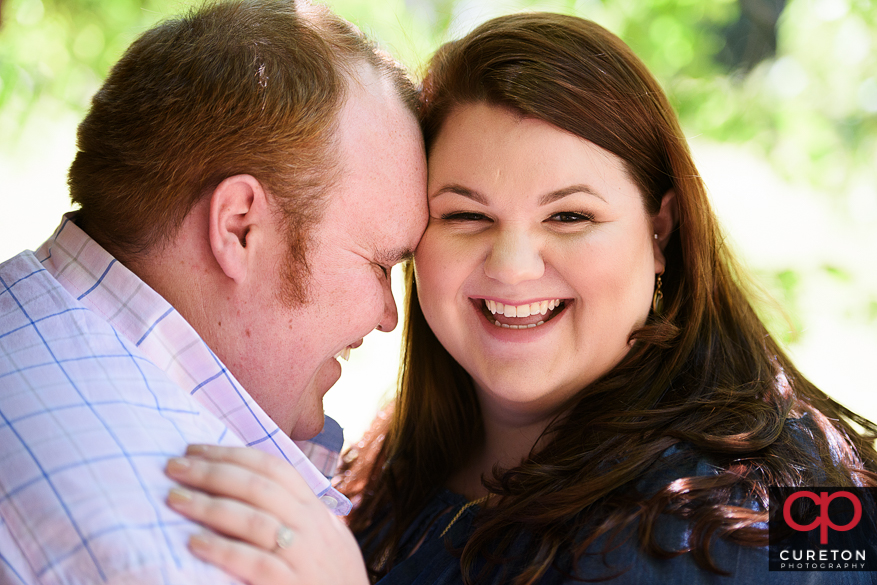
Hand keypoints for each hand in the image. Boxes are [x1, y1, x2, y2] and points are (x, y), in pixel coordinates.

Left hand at [164, 444, 367, 584]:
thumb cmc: (332, 575)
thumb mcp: (325, 534)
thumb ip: (298, 510)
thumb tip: (256, 483)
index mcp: (313, 508)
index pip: (272, 467)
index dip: (231, 453)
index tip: (195, 448)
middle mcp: (309, 526)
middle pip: (258, 487)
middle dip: (212, 472)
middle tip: (174, 466)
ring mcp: (301, 557)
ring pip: (254, 521)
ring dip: (209, 506)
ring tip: (175, 499)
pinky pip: (254, 564)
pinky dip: (223, 550)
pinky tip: (194, 543)